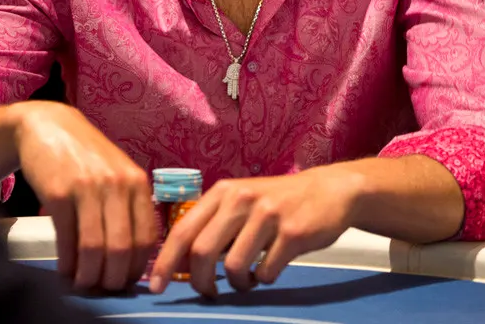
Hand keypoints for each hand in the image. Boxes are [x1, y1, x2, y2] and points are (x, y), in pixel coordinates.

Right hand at [13, 101, 156, 291]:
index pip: (147, 239)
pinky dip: (67, 263)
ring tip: (81, 284)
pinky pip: (66, 239)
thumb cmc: (86, 155)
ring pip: (94, 249)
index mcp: (137, 183)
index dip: (137, 269)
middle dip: (112, 279)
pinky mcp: (58, 193)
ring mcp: (87, 187)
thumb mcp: (117, 173)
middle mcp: (116, 184)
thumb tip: (133, 258)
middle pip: (121, 249)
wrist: (48, 126)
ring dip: (87, 276)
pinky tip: (65, 270)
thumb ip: (129, 206)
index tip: (126, 283)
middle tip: (102, 289)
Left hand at [148, 165, 359, 296]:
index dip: (165, 262)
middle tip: (209, 292)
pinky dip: (263, 279)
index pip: (183, 230)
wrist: (329, 190)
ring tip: (247, 278)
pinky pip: (265, 272)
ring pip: (233, 267)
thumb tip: (181, 263)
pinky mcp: (292, 233)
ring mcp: (268, 215)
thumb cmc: (278, 202)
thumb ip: (213, 225)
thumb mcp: (241, 201)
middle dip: (200, 282)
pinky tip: (269, 269)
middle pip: (202, 252)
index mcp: (223, 192)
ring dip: (237, 284)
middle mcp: (241, 200)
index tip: (155, 286)